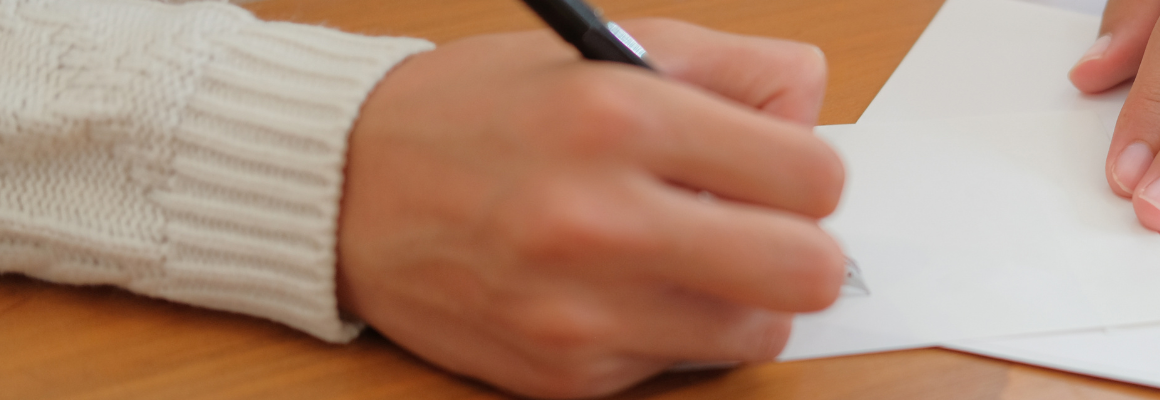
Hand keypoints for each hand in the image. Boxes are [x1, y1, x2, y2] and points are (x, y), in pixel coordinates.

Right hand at [334, 19, 842, 397]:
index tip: (784, 172)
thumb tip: (813, 112)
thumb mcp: (611, 51)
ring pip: (760, 332)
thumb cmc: (486, 112)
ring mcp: (581, 310)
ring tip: (691, 256)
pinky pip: (682, 364)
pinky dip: (671, 328)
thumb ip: (736, 70)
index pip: (814, 175)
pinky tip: (621, 286)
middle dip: (804, 248)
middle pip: (808, 270)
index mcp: (622, 117)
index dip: (811, 173)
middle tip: (767, 228)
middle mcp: (600, 218)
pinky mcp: (565, 373)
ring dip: (744, 297)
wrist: (345, 187)